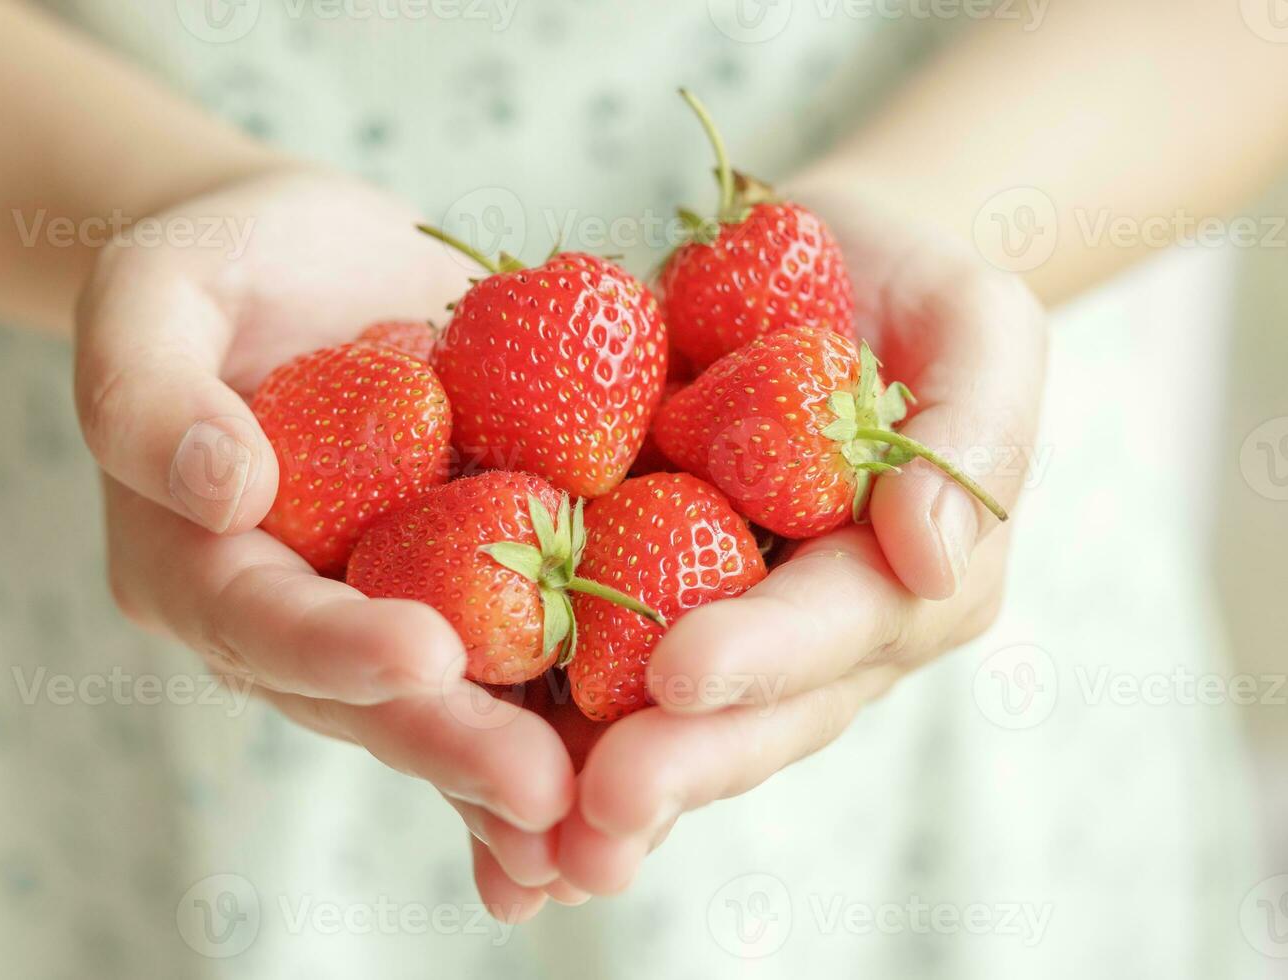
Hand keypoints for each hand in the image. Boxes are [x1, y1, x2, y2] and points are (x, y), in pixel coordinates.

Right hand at [73, 171, 576, 918]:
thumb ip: (148, 389)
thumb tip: (222, 489)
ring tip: (612, 825)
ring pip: (458, 708)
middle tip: (545, 791)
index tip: (425, 655)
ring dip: (533, 766)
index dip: (337, 649)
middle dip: (458, 746)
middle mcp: (299, 620)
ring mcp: (390, 613)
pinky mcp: (473, 589)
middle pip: (371, 701)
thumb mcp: (148, 290)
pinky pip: (524, 660)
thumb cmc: (218, 263)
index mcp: (200, 568)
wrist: (317, 264)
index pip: (261, 623)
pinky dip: (579, 717)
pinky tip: (642, 782)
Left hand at [555, 188, 1047, 893]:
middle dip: (676, 762)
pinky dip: (536, 717)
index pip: (837, 627)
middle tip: (595, 811)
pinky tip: (468, 757)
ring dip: (599, 780)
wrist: (811, 278)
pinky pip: (586, 658)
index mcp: (905, 588)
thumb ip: (974, 434)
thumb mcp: (979, 327)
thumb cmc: (910, 294)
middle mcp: (814, 640)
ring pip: (664, 719)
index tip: (679, 673)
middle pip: (748, 712)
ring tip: (530, 842)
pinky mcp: (638, 596)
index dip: (765, 654)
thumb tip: (929, 557)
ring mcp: (724, 628)